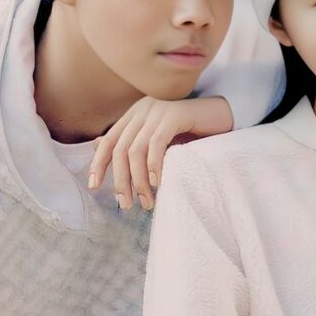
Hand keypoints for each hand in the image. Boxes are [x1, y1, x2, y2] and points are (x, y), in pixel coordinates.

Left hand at [87, 95, 232, 209]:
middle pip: (119, 149)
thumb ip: (133, 144)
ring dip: (138, 180)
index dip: (98, 164)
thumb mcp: (158, 141)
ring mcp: (157, 111)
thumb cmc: (191, 132)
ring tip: (146, 202)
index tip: (94, 187)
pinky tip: (157, 183)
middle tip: (125, 204)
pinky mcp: (174, 115)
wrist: (221, 115)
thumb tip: (97, 147)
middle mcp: (141, 111)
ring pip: (136, 150)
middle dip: (120, 180)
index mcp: (134, 116)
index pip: (108, 142)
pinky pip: (156, 143)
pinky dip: (154, 165)